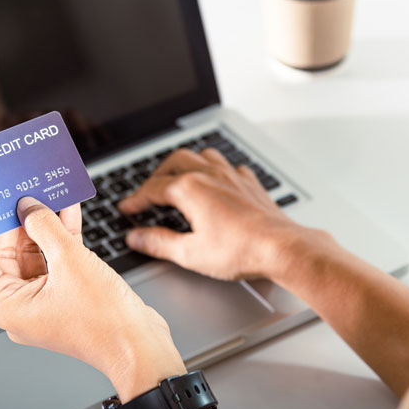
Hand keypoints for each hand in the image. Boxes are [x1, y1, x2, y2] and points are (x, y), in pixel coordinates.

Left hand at [0, 197, 185, 401]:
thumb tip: (27, 207)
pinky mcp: (67, 293)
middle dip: (16, 220)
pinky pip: (56, 259)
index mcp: (8, 305)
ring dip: (42, 223)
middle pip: (7, 253)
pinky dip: (61, 236)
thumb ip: (45, 227)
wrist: (140, 345)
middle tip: (22, 191)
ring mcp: (45, 299)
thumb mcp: (70, 261)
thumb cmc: (105, 320)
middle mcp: (22, 304)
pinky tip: (68, 210)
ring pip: (35, 253)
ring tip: (45, 193)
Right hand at [119, 148, 336, 281]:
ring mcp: (232, 175)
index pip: (152, 189)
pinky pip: (228, 165)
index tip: (126, 209)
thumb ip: (158, 242)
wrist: (282, 248)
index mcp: (190, 189)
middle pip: (174, 162)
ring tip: (178, 178)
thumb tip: (136, 237)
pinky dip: (216, 170)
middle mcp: (209, 175)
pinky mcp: (250, 183)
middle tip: (147, 193)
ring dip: (186, 164)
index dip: (135, 200)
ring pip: (202, 155)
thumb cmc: (240, 251)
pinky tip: (217, 183)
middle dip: (156, 175)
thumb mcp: (190, 253)